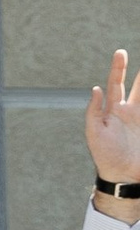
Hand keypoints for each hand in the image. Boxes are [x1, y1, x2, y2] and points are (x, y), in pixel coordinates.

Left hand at [87, 49, 139, 192]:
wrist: (123, 176)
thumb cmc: (105, 155)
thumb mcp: (94, 132)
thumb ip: (94, 110)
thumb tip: (96, 89)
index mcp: (114, 110)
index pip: (116, 83)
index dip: (118, 68)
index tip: (121, 52)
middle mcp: (130, 112)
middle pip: (138, 86)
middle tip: (139, 61)